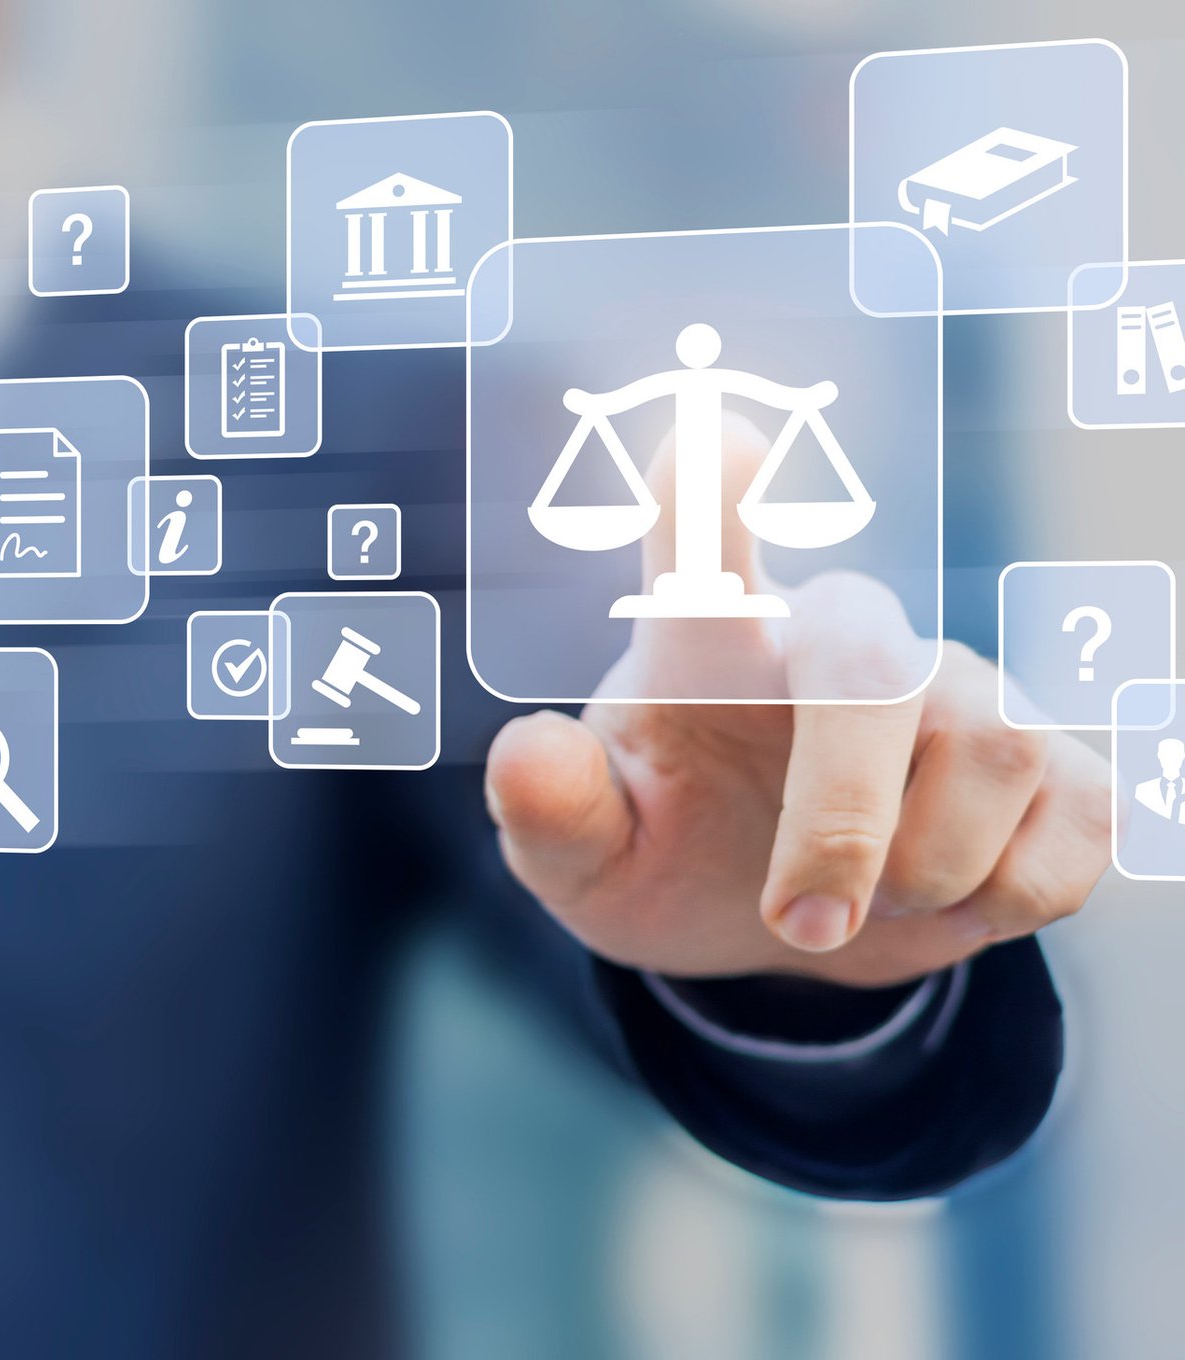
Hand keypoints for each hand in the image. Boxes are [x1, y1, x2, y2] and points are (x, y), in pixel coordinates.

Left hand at [485, 420, 1110, 987]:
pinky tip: (947, 899)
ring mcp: (960, 690)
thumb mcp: (586, 860)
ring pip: (992, 748)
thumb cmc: (667, 854)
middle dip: (844, 812)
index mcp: (707, 649)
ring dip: (920, 870)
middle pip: (874, 663)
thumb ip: (552, 811)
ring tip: (854, 906)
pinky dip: (1005, 896)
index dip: (710, 495)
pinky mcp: (1053, 763)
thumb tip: (527, 751)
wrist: (777, 928)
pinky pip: (1073, 821)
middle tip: (794, 920)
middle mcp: (839, 642)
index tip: (715, 432)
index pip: (703, 552)